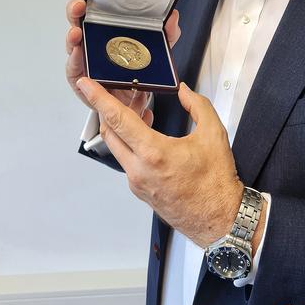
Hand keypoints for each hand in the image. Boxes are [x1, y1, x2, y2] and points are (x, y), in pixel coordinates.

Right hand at [65, 0, 181, 124]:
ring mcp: (84, 55)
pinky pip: (74, 66)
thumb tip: (173, 17)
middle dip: (76, 8)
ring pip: (72, 40)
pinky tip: (78, 53)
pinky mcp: (79, 74)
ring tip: (77, 31)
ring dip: (73, 34)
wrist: (131, 102)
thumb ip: (167, 34)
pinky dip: (75, 59)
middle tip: (81, 5)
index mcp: (107, 25)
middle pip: (78, 17)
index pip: (96, 3)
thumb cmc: (136, 71)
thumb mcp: (156, 50)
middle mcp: (92, 37)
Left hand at [75, 78, 243, 247]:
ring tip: (140, 113)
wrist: (218, 218)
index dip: (99, 99)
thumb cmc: (216, 183)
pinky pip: (127, 162)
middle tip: (122, 95)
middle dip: (110, 110)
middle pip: (109, 133)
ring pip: (117, 148)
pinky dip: (131, 145)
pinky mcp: (140, 191)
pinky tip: (146, 136)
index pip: (117, 119)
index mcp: (154, 153)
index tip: (86, 85)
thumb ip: (197, 105)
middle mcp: (139, 170)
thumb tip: (184, 91)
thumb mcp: (213, 134)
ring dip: (122, 128)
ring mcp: (137, 183)